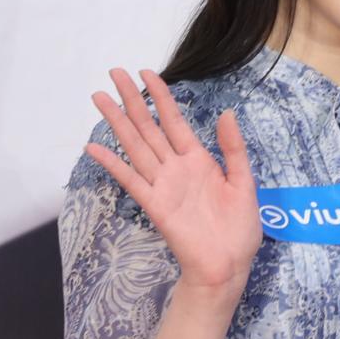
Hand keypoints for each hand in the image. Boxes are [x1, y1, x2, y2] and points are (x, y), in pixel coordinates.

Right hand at [86, 69, 261, 297]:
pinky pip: (131, 180)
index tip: (146, 73)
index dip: (161, 97)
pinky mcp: (154, 205)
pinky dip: (112, 164)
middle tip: (115, 73)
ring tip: (100, 98)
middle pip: (149, 128)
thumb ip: (233, 148)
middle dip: (132, 100)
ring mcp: (163, 185)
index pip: (174, 121)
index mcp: (199, 159)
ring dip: (117, 122)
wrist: (228, 264)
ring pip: (135, 146)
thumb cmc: (239, 227)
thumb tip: (227, 112)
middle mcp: (176, 168)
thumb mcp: (244, 181)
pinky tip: (95, 148)